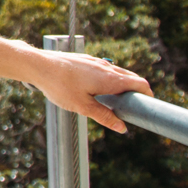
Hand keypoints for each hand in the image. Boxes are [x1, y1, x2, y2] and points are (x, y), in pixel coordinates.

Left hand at [33, 51, 151, 133]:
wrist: (38, 65)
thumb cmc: (59, 86)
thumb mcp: (83, 107)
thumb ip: (104, 117)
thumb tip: (122, 128)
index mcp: (110, 79)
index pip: (140, 84)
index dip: (148, 96)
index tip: (148, 107)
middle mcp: (106, 67)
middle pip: (131, 77)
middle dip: (136, 92)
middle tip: (133, 109)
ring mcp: (95, 61)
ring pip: (117, 72)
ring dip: (122, 85)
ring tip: (116, 101)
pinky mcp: (85, 60)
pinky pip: (105, 69)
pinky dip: (110, 79)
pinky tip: (98, 89)